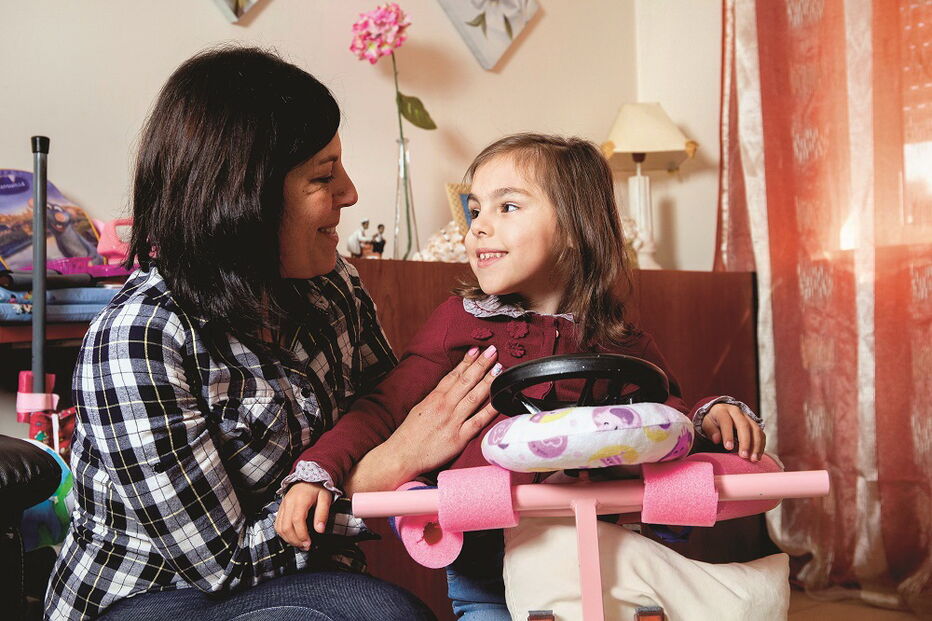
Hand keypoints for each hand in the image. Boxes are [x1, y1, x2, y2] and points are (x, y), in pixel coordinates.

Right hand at [274, 482, 331, 549]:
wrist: (308, 476)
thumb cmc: (318, 488)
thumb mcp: (325, 498)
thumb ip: (323, 514)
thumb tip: (320, 530)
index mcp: (300, 500)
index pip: (297, 521)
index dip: (302, 535)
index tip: (309, 543)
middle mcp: (288, 503)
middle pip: (286, 526)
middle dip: (295, 540)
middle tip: (306, 546)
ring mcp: (283, 506)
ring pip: (279, 527)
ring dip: (288, 539)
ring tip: (300, 544)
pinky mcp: (281, 508)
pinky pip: (277, 524)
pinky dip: (283, 533)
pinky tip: (292, 537)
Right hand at [382, 345, 501, 478]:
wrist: (401, 455)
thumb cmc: (409, 435)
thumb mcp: (420, 409)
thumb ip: (436, 398)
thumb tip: (448, 389)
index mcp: (434, 398)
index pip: (454, 375)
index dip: (467, 361)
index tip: (477, 350)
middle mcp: (445, 406)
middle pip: (467, 381)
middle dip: (481, 364)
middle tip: (493, 351)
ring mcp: (453, 421)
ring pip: (474, 397)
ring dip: (488, 381)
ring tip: (498, 368)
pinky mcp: (459, 438)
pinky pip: (478, 422)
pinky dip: (490, 410)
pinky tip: (499, 400)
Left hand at [701, 403, 765, 460]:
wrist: (720, 412)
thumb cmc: (712, 420)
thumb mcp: (706, 423)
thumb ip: (710, 430)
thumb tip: (717, 439)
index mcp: (722, 410)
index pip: (726, 421)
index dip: (728, 434)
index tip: (728, 448)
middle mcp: (736, 412)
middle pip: (744, 425)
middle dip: (745, 442)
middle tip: (744, 456)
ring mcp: (747, 417)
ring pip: (755, 429)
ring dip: (756, 445)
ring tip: (753, 459)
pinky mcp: (754, 424)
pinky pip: (761, 434)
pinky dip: (760, 445)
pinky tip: (758, 456)